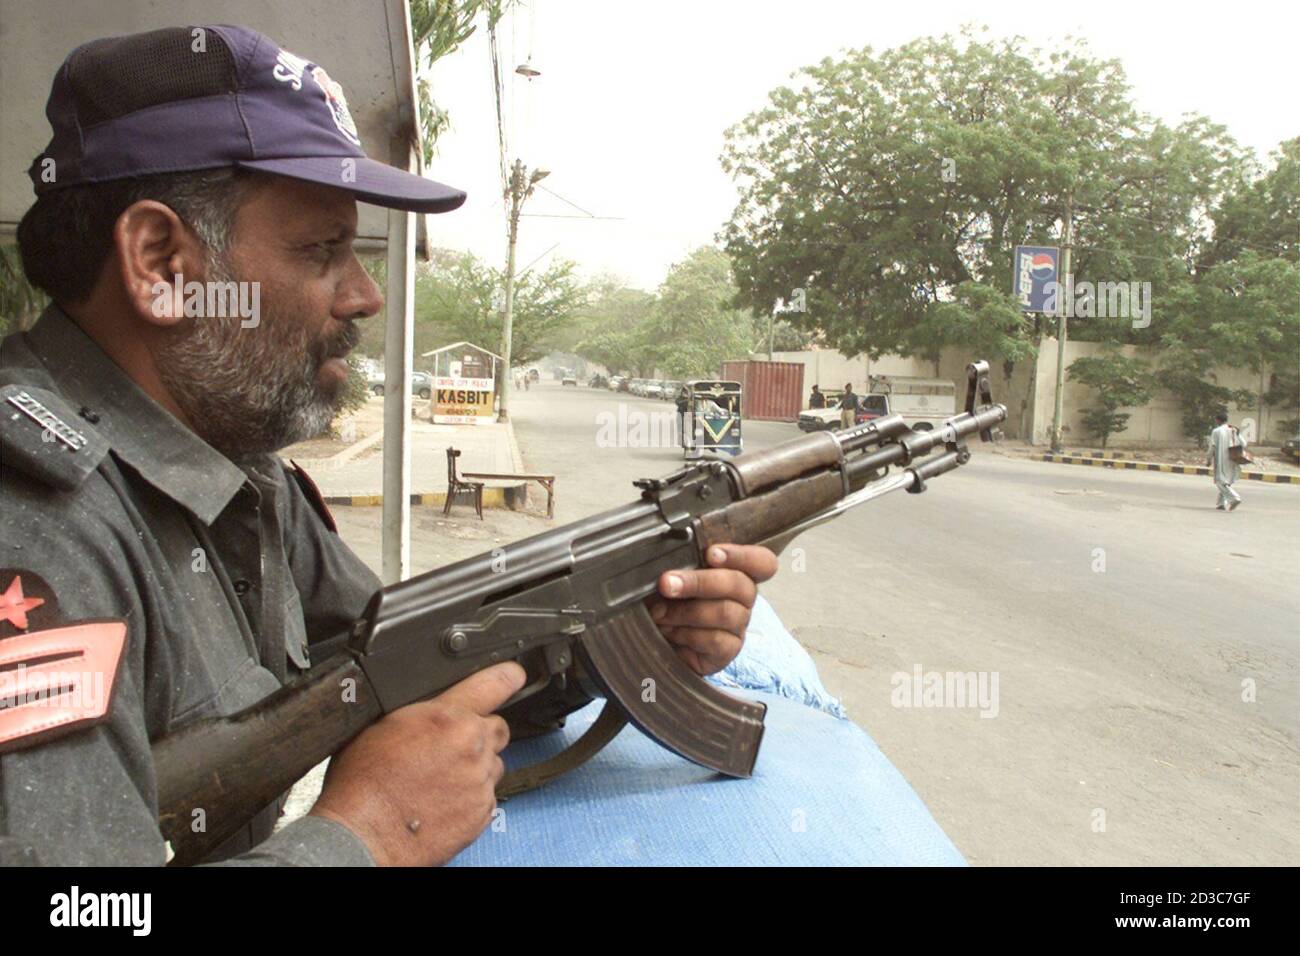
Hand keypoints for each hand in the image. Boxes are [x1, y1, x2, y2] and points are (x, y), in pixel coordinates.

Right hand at [310, 661, 525, 866]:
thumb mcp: (383, 724)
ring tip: (442, 779)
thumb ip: (423, 710)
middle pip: (497, 728)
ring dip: (476, 767)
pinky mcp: (482, 812)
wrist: (363, 834)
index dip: (506, 678)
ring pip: (493, 764)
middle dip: (480, 733)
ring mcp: (480, 781)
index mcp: (447, 718)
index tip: (514, 675)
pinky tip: (444, 801)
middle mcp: (471, 747)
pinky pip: (487, 796)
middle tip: (453, 746)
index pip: (492, 686)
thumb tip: (436, 704)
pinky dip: (471, 797)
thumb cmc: (364, 782)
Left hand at [645, 543, 778, 675]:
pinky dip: (687, 634)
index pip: (762, 562)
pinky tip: (670, 632)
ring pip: (726, 613)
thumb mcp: (672, 578)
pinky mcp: (728, 651)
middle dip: (699, 582)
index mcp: (736, 572)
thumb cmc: (666, 601)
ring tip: (659, 613)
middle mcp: (743, 599)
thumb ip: (678, 565)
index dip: (742, 556)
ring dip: (686, 611)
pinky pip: (715, 640)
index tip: (710, 553)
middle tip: (666, 583)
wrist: (655, 641)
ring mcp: (738, 626)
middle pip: (740, 584)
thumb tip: (669, 558)